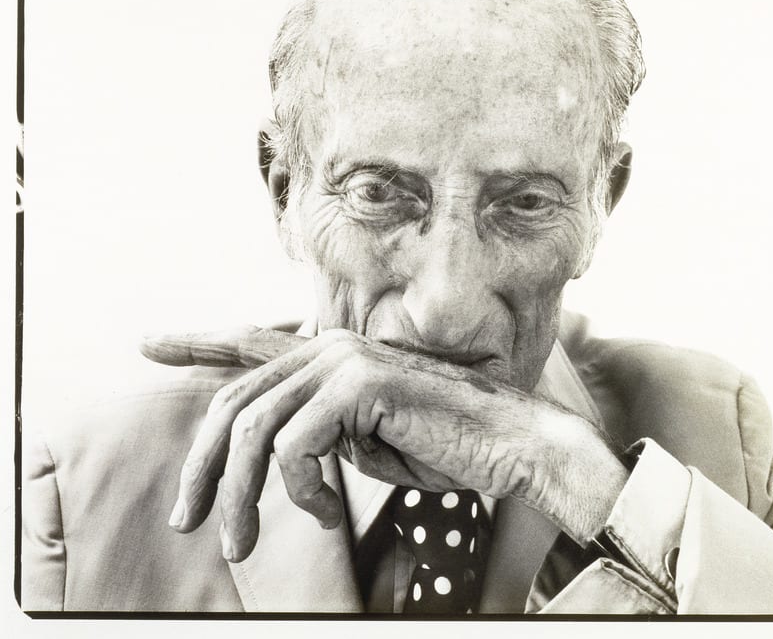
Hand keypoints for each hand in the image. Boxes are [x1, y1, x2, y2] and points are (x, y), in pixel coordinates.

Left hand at [142, 326, 627, 561]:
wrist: (510, 445)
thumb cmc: (444, 447)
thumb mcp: (363, 443)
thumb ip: (318, 435)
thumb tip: (276, 457)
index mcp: (331, 356)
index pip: (251, 345)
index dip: (198, 343)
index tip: (150, 344)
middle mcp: (331, 348)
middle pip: (237, 404)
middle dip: (205, 467)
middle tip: (191, 519)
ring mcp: (345, 361)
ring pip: (256, 429)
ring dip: (241, 495)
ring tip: (241, 542)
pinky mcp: (360, 384)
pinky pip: (295, 447)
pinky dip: (300, 491)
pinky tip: (327, 512)